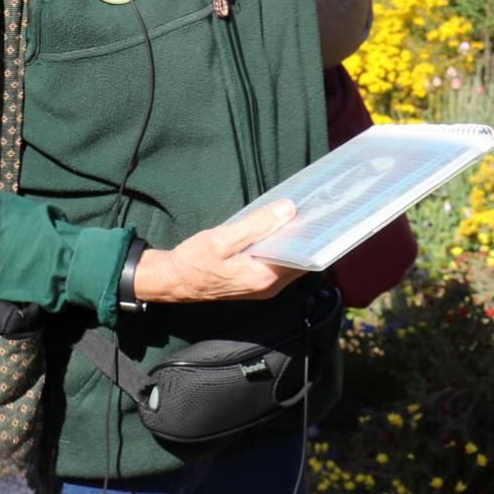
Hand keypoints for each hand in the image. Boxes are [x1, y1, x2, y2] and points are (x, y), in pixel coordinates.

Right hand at [133, 201, 305, 303]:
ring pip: (290, 260)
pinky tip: (279, 226)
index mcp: (263, 278)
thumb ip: (256, 225)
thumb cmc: (192, 261)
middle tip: (314, 207)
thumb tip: (287, 209)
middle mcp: (268, 287)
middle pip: (300, 259)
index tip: (321, 213)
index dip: (313, 235)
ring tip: (300, 212)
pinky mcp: (256, 281)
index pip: (302, 257)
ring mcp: (263, 286)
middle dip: (307, 235)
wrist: (173, 280)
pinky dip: (281, 245)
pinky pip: (278, 262)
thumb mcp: (222, 239)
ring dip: (294, 239)